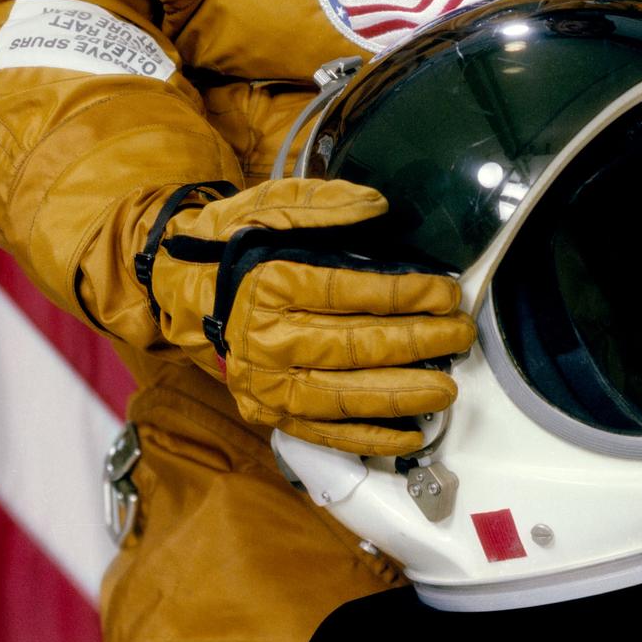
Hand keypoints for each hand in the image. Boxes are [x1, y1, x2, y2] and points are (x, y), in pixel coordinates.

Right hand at [148, 178, 476, 453]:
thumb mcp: (269, 204)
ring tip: (446, 391)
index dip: (404, 294)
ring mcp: (264, 383)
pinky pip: (321, 432)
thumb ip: (323, 205)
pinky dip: (366, 437)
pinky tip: (408, 434)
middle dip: (416, 343)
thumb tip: (378, 207)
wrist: (180, 289)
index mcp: (268, 284)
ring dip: (399, 396)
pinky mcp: (266, 411)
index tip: (446, 292)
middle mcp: (265, 340)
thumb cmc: (233, 241)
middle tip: (461, 336)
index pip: (349, 293)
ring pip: (342, 397)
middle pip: (353, 347)